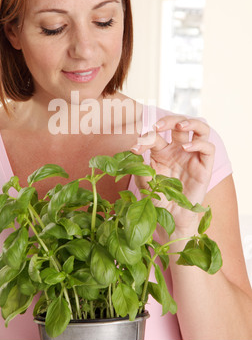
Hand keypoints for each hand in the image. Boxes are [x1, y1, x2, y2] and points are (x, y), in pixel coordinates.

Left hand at [131, 115, 214, 235]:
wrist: (169, 219)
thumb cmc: (156, 198)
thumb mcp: (143, 180)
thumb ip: (138, 165)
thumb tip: (131, 150)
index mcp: (162, 151)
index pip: (155, 136)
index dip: (144, 138)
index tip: (134, 148)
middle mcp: (178, 150)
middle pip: (179, 124)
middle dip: (168, 120)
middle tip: (157, 126)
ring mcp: (193, 156)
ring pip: (200, 129)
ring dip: (190, 122)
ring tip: (178, 127)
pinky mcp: (204, 167)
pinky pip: (208, 148)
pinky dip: (198, 143)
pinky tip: (185, 148)